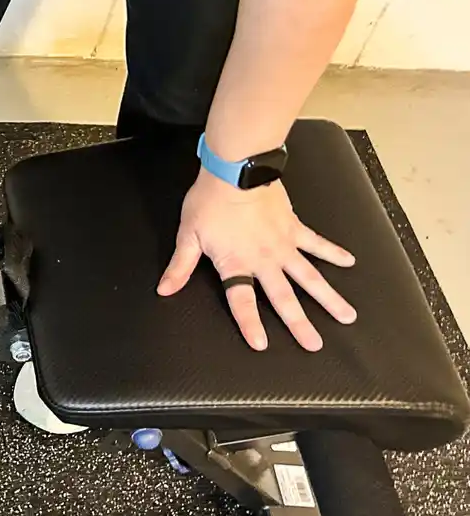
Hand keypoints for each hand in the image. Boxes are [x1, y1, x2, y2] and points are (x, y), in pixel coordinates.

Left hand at [157, 171, 356, 351]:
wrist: (235, 171)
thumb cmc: (209, 202)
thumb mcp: (188, 236)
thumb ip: (180, 267)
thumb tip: (165, 290)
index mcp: (236, 265)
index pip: (242, 302)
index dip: (250, 324)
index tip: (261, 345)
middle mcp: (264, 260)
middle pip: (283, 298)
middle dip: (299, 324)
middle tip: (315, 344)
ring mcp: (283, 245)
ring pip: (309, 277)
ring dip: (328, 298)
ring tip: (346, 316)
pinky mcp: (294, 227)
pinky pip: (317, 243)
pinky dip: (334, 253)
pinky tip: (350, 262)